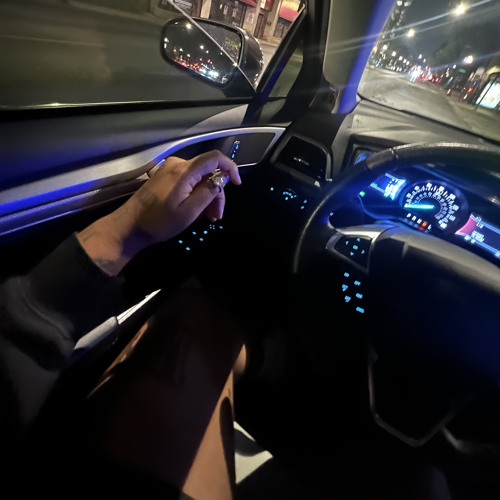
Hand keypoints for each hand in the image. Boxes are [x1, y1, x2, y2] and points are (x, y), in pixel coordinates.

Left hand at [77, 151, 240, 275]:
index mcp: (184, 171)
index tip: (237, 184)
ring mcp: (169, 170)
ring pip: (199, 178)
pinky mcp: (164, 177)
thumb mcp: (189, 211)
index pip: (214, 158)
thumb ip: (208, 192)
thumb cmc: (159, 222)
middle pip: (207, 171)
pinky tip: (196, 211)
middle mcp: (177, 164)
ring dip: (207, 196)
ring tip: (208, 218)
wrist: (129, 227)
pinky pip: (188, 181)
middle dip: (216, 192)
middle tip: (217, 216)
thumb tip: (223, 178)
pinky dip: (196, 194)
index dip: (230, 168)